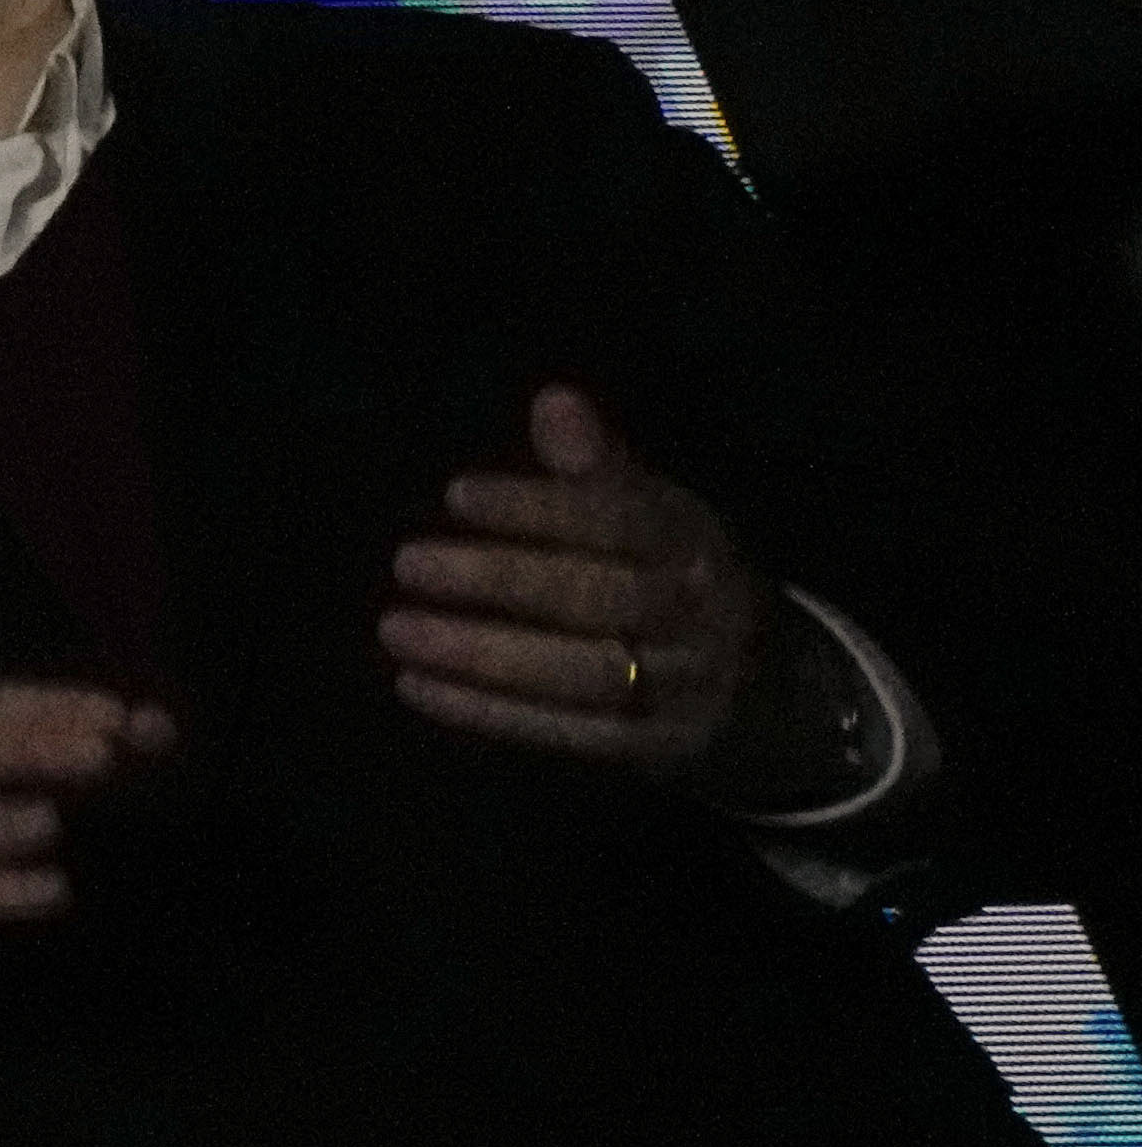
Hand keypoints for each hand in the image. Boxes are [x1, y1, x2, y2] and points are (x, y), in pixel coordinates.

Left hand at [379, 385, 766, 784]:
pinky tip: (418, 687)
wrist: (750, 678)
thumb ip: (596, 465)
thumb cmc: (666, 572)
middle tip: (407, 563)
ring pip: (585, 675)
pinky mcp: (653, 747)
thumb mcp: (649, 512)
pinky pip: (571, 734)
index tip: (456, 492)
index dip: (541, 507)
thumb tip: (556, 400)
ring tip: (396, 631)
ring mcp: (682, 688)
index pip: (623, 521)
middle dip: (502, 582)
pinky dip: (490, 714)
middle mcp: (699, 615)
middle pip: (606, 600)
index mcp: (694, 543)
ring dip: (483, 657)